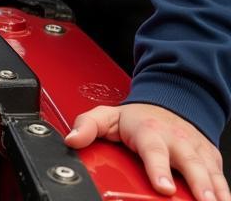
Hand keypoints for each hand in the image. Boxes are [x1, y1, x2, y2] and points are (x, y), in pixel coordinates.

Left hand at [66, 103, 228, 200]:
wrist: (170, 98)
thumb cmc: (139, 117)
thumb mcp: (109, 116)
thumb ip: (88, 125)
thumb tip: (72, 139)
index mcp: (149, 131)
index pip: (153, 150)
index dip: (159, 168)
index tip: (163, 186)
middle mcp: (176, 140)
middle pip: (189, 163)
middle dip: (198, 183)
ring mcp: (195, 149)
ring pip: (209, 170)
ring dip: (215, 189)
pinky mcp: (210, 158)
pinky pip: (220, 175)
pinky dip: (224, 189)